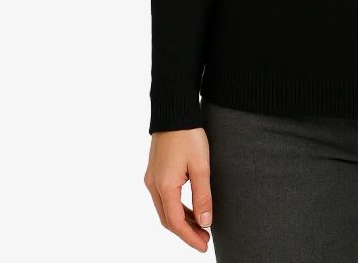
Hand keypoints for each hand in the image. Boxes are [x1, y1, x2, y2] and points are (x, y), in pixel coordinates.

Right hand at [144, 128, 213, 252]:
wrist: (174, 111)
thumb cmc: (189, 135)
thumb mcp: (201, 166)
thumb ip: (202, 195)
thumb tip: (205, 222)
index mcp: (164, 186)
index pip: (176, 222)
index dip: (190, 237)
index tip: (204, 246)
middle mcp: (153, 185)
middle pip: (168, 219)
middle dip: (186, 232)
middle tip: (205, 239)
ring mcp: (152, 178)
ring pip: (165, 209)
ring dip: (182, 221)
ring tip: (201, 227)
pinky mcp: (155, 171)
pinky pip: (164, 198)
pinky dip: (177, 208)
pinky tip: (190, 209)